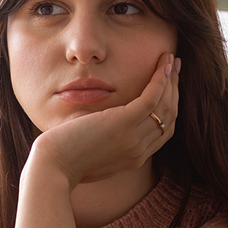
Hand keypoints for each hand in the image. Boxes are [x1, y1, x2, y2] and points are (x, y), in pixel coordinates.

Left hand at [25, 52, 178, 186]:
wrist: (52, 168)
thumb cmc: (63, 160)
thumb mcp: (92, 151)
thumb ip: (105, 140)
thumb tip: (100, 122)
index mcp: (134, 158)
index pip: (163, 131)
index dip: (169, 107)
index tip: (169, 87)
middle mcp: (139, 151)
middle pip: (169, 117)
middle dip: (174, 89)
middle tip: (175, 67)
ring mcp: (134, 139)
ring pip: (165, 106)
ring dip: (171, 80)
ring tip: (171, 59)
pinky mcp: (124, 124)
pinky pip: (151, 98)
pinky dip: (160, 80)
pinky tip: (162, 64)